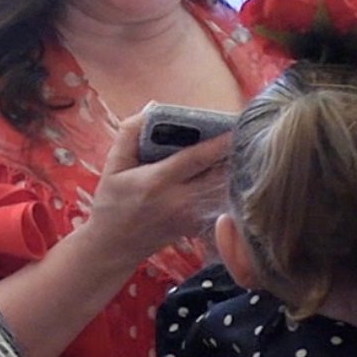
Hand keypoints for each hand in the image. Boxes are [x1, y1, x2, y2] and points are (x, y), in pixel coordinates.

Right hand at [80, 113, 230, 266]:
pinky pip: (219, 202)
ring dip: (233, 170)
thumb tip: (153, 108)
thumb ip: (129, 134)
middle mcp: (179, 201)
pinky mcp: (197, 227)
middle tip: (244, 134)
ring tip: (239, 151)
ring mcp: (191, 217)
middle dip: (233, 154)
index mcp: (157, 182)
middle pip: (220, 174)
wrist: (114, 247)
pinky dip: (227, 187)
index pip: (197, 158)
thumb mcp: (112, 166)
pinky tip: (227, 172)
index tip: (236, 125)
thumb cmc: (112, 203)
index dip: (219, 141)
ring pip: (224, 189)